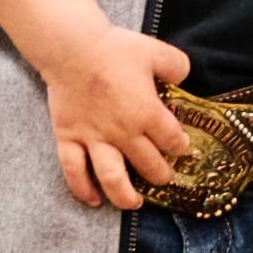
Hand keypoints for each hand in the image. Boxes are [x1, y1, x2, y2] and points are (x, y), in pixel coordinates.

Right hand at [36, 16, 191, 208]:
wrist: (73, 48)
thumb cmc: (116, 48)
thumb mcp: (157, 51)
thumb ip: (177, 67)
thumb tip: (184, 80)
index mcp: (146, 112)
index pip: (171, 140)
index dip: (180, 147)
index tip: (182, 149)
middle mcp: (122, 132)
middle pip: (147, 164)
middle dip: (160, 175)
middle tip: (165, 178)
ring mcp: (94, 139)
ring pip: (112, 178)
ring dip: (125, 195)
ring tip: (134, 203)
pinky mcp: (69, 139)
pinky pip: (74, 171)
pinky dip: (83, 189)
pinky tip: (93, 200)